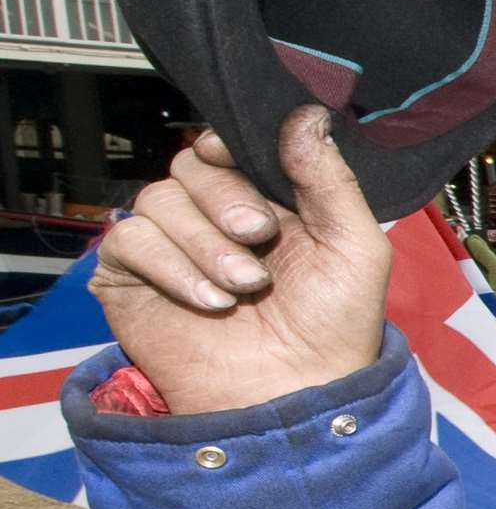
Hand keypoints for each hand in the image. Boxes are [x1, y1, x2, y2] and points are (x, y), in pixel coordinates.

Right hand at [89, 106, 390, 413]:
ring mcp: (171, 246)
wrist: (295, 394)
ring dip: (205, 243)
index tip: (232, 152)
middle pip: (190, 164)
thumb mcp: (354, 244)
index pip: (226, 144)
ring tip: (244, 287)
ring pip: (159, 199)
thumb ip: (329, 176)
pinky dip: (171, 267)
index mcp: (267, 198)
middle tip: (259, 237)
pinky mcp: (132, 278)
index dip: (226, 141)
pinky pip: (129, 239)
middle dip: (226, 199)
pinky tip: (209, 301)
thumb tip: (307, 114)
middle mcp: (214, 217)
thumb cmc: (334, 325)